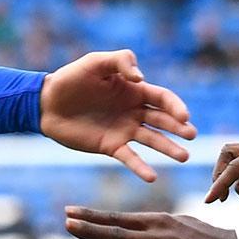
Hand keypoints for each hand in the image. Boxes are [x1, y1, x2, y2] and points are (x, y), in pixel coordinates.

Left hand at [39, 50, 195, 181]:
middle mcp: (133, 111)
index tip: (184, 117)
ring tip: (183, 157)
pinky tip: (152, 177)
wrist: (46, 103)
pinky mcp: (110, 146)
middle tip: (191, 135)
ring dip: (169, 148)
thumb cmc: (71, 78)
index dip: (175, 106)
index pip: (162, 98)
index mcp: (134, 90)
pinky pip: (129, 158)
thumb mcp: (95, 61)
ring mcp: (124, 130)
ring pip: (152, 140)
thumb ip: (120, 61)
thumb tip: (141, 79)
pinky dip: (141, 167)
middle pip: (162, 120)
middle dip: (179, 128)